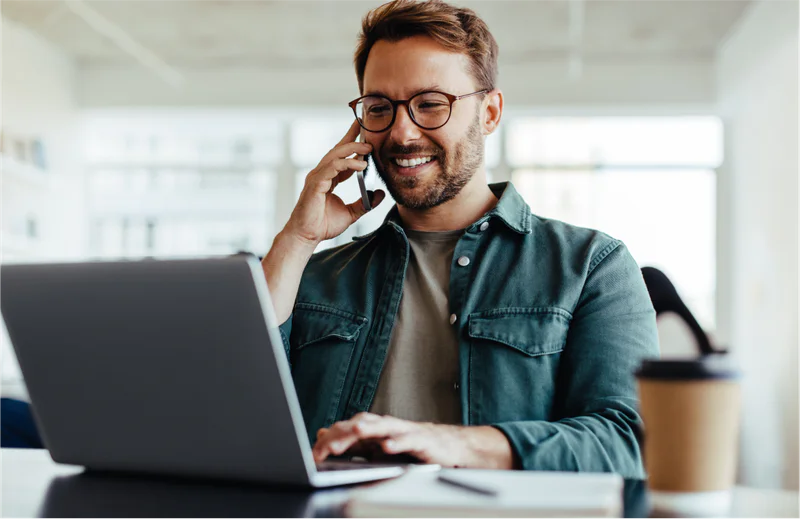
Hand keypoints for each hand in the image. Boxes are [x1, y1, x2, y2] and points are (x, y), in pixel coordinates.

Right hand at [285, 119, 385, 246]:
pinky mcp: (316, 184)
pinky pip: (332, 168)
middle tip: (368, 131)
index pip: (341, 156)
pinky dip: (347, 164)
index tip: (364, 131)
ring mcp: (317, 177)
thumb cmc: (323, 225)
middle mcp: (321, 174)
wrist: (307, 236)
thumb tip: (379, 194)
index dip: (352, 142)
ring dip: (352, 149)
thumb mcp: (351, 213)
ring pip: (335, 155)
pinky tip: (361, 165)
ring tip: (368, 148)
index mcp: (329, 178)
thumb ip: (365, 203)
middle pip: (337, 150)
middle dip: (352, 137)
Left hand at [312, 413, 515, 468]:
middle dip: (343, 435)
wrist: (450, 447)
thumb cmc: (414, 446)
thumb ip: (352, 441)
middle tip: (325, 447)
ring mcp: (405, 432)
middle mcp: (387, 426)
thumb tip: (324, 433)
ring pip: (383, 427)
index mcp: (375, 429)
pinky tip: (388, 447)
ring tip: (355, 433)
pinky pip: (408, 440)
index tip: (314, 454)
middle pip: (361, 425)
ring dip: (368, 430)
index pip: (347, 430)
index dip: (330, 440)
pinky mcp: (422, 441)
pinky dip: (398, 442)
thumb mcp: (378, 447)